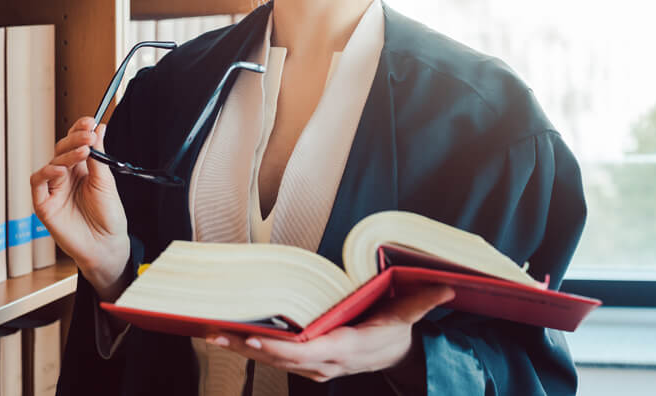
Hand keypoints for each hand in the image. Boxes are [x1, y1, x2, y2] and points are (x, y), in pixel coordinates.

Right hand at [30, 117, 130, 299]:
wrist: (107, 246)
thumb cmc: (109, 217)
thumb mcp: (106, 182)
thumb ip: (98, 156)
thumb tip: (99, 128)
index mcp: (82, 169)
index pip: (76, 143)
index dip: (80, 130)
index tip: (90, 121)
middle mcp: (66, 177)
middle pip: (62, 149)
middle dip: (74, 139)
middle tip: (88, 134)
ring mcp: (54, 190)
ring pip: (52, 162)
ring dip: (66, 154)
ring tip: (83, 150)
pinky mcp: (44, 204)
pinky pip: (38, 183)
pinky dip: (46, 172)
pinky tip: (60, 168)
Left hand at [205, 285, 453, 382]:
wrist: (393, 357)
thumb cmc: (393, 331)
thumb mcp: (407, 316)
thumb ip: (421, 302)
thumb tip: (446, 287)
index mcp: (344, 349)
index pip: (306, 352)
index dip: (278, 347)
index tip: (252, 335)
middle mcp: (323, 363)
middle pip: (279, 358)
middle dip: (246, 346)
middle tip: (215, 332)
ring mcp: (311, 367)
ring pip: (271, 359)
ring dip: (239, 348)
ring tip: (210, 333)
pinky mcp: (304, 363)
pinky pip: (272, 357)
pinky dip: (248, 348)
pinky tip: (225, 335)